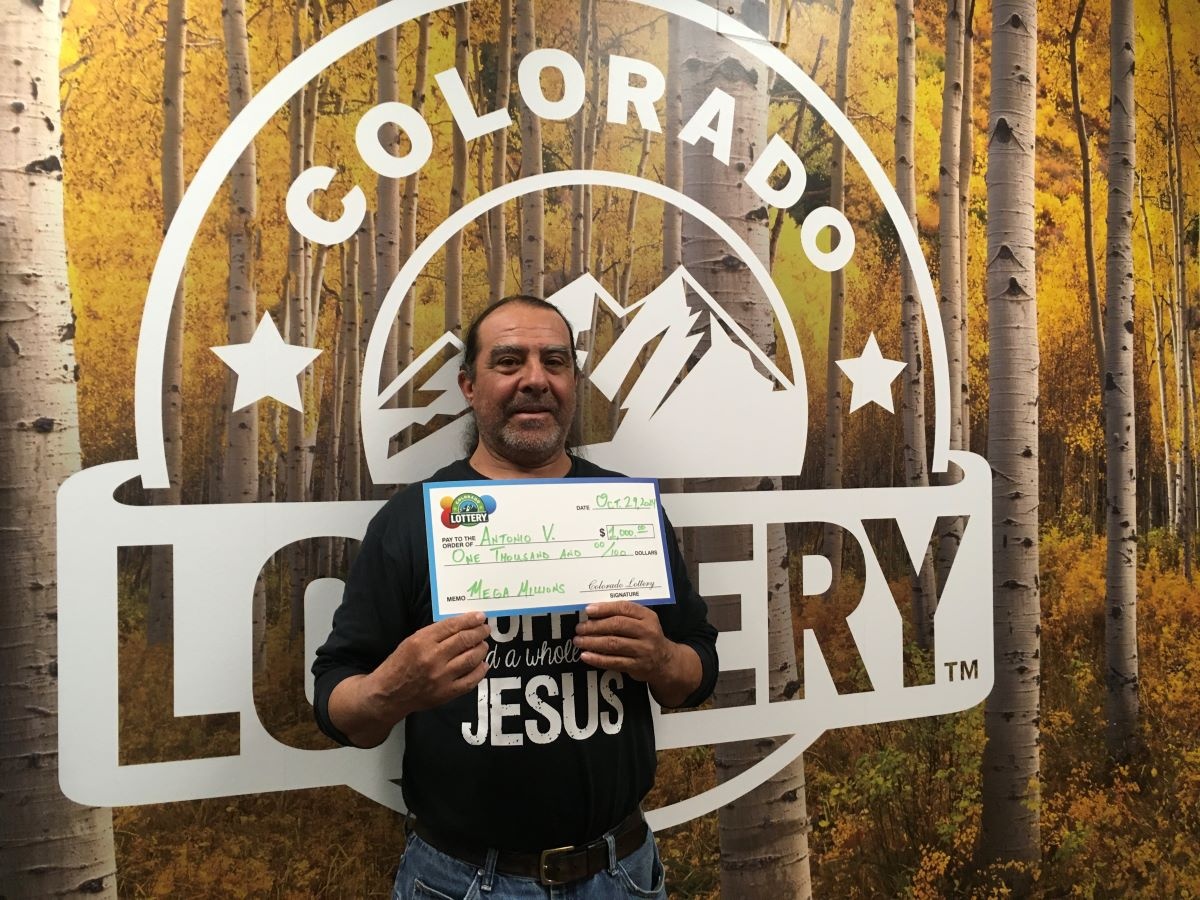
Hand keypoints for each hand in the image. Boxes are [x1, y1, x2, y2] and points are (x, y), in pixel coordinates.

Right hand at [330, 612, 489, 746]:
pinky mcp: (446, 693)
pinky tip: (482, 664)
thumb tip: (460, 625)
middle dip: (479, 633)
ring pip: (471, 658)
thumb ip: (434, 634)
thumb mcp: (411, 641)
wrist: (389, 694)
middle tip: (485, 629)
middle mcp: (433, 658)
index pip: (452, 626)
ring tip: (483, 645)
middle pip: (464, 640)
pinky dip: (480, 671)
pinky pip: (470, 680)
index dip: (469, 620)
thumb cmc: (399, 664)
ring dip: (481, 649)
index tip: (480, 617)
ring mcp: (441, 677)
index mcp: (422, 642)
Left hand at [572, 601, 672, 683]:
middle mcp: (647, 631)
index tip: (588, 610)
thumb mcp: (643, 621)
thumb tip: (594, 612)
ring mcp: (642, 650)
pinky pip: (613, 662)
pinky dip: (597, 659)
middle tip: (579, 628)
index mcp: (647, 616)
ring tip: (579, 641)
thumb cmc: (647, 637)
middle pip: (617, 625)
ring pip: (613, 644)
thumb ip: (624, 615)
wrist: (665, 661)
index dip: (604, 608)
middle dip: (594, 626)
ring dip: (592, 642)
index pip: (624, 608)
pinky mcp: (637, 666)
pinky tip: (585, 656)